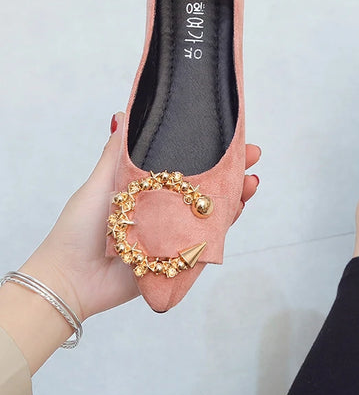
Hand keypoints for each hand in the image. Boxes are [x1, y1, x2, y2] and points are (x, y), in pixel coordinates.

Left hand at [21, 112, 260, 320]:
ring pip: (212, 214)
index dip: (210, 152)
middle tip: (252, 156)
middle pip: (206, 189)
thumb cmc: (78, 229)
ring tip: (250, 182)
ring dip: (235, 197)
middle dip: (232, 172)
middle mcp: (166, 211)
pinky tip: (237, 210)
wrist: (69, 279)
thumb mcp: (99, 184)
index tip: (231, 136)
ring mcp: (174, 235)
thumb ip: (115, 155)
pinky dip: (225, 226)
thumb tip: (122, 115)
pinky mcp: (179, 259)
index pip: (187, 167)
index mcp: (149, 191)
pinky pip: (207, 242)